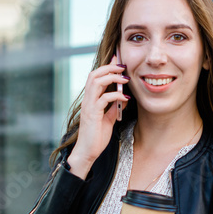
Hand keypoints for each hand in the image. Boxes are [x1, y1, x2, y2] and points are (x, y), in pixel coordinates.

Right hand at [67, 54, 129, 178]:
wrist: (88, 152)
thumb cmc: (96, 137)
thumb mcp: (108, 119)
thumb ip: (113, 108)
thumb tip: (123, 97)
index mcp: (90, 99)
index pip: (96, 77)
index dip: (106, 66)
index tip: (118, 60)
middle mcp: (87, 100)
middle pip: (94, 74)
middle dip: (109, 67)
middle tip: (123, 67)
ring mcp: (88, 106)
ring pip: (96, 82)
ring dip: (112, 77)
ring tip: (125, 79)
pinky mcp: (92, 114)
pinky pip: (104, 98)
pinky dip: (116, 95)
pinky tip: (125, 97)